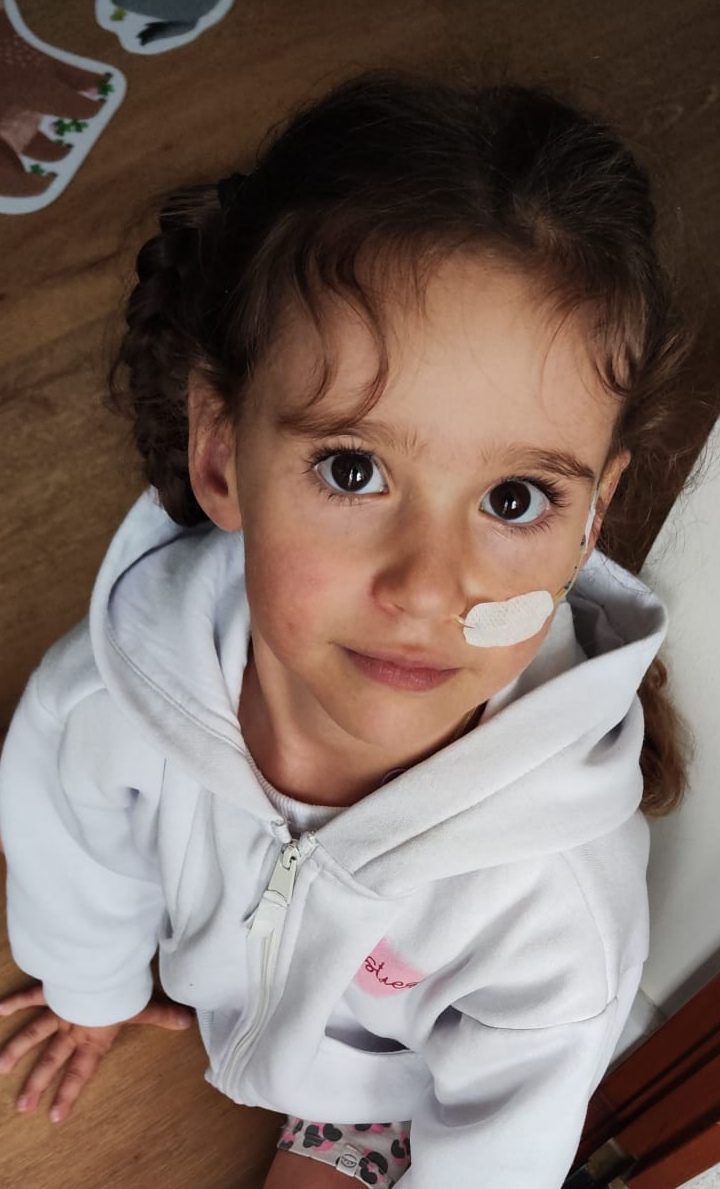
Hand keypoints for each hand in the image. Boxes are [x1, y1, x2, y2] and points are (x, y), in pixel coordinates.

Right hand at [0, 984, 193, 1122]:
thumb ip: (162, 1016)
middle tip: (22, 1106)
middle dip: (37, 1084)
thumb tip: (187, 1022)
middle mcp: (72, 1029)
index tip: (54, 1117)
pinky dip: (16, 1000)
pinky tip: (0, 1009)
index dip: (67, 1094)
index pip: (79, 1073)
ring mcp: (59, 1010)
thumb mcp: (143, 1005)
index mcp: (92, 1038)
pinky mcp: (52, 990)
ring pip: (34, 1033)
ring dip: (16, 1050)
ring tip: (0, 1067)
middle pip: (52, 1060)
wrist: (101, 966)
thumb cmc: (122, 988)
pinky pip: (33, 995)